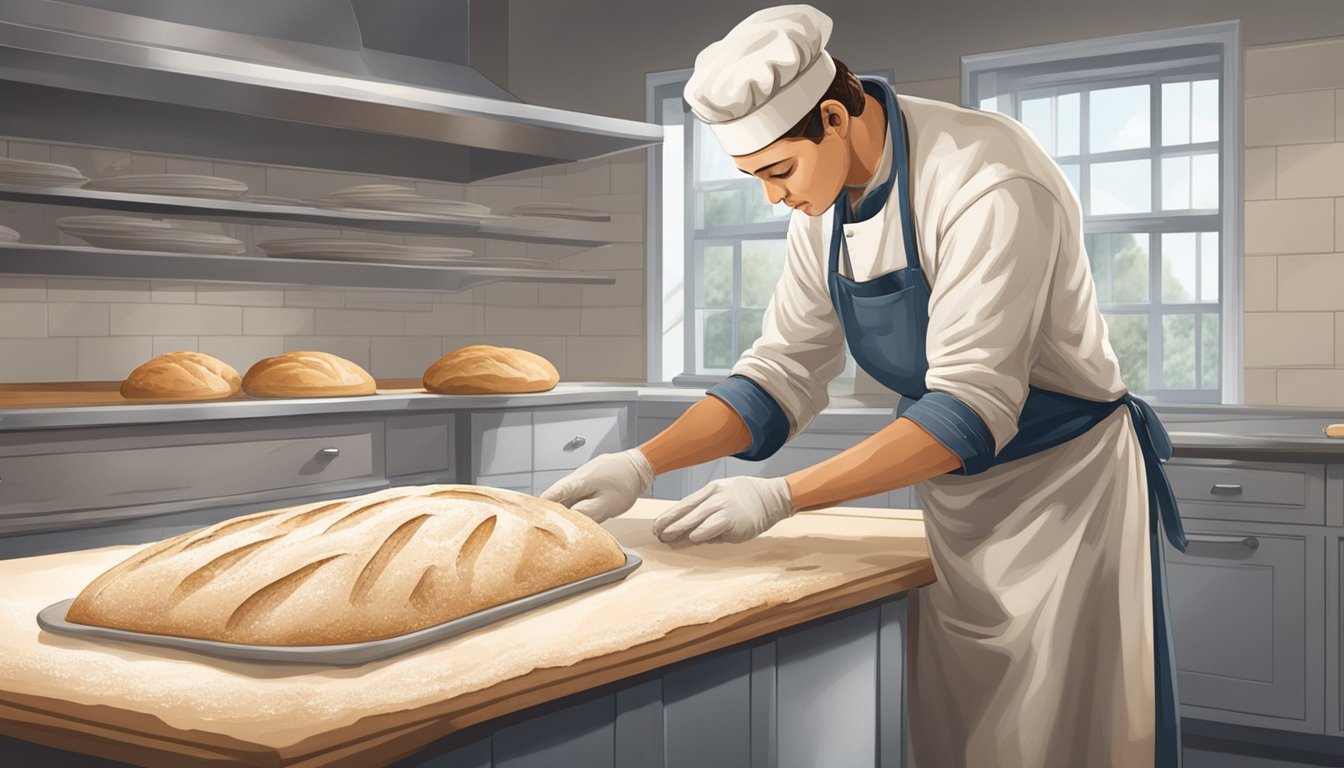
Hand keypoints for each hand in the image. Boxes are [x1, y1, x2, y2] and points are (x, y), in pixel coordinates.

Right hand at [539, 449, 654, 522]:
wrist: (637, 466)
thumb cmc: (625, 483)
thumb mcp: (608, 503)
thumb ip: (588, 512)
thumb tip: (570, 520)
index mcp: (579, 482)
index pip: (554, 493)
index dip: (540, 505)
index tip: (528, 514)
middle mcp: (576, 479)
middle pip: (555, 496)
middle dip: (546, 509)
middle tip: (537, 525)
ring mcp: (580, 480)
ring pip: (564, 496)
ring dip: (558, 508)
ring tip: (550, 525)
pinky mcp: (585, 484)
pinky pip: (572, 496)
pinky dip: (568, 505)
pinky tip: (567, 517)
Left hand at [653, 475, 793, 543]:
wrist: (773, 498)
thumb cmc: (749, 497)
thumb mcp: (726, 494)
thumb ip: (710, 509)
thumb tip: (694, 527)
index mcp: (712, 489)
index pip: (686, 503)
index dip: (670, 514)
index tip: (658, 523)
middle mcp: (715, 497)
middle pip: (687, 512)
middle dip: (670, 523)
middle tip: (657, 533)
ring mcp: (723, 508)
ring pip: (695, 520)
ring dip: (680, 531)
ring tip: (668, 538)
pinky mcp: (732, 521)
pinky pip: (710, 529)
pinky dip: (700, 535)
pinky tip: (692, 539)